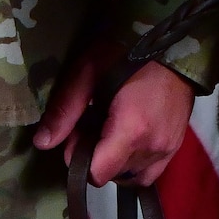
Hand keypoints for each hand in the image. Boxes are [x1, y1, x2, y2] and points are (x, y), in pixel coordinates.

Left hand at [34, 40, 194, 186]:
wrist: (174, 42)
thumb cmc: (129, 50)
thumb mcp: (89, 71)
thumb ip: (66, 109)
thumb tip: (42, 142)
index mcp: (131, 130)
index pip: (97, 174)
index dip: (79, 159)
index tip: (77, 133)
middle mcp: (152, 147)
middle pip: (112, 175)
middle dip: (95, 156)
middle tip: (90, 123)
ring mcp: (168, 149)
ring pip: (130, 176)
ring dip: (114, 161)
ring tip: (108, 131)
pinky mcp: (176, 145)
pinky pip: (150, 172)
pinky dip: (134, 164)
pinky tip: (125, 140)